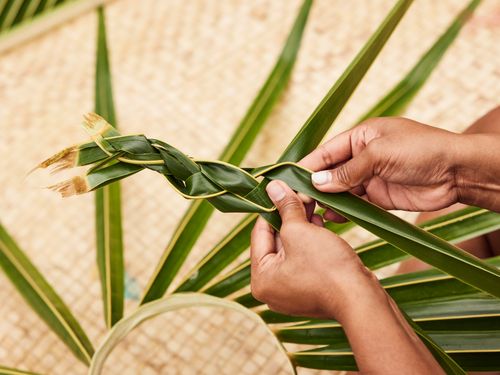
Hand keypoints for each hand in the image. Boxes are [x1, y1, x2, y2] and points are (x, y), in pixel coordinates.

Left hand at [250, 180, 382, 320]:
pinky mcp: (310, 290)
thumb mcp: (300, 231)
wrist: (362, 299)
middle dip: (289, 216)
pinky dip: (310, 241)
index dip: (271, 207)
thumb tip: (272, 186)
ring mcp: (291, 292)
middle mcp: (271, 289)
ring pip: (292, 249)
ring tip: (312, 204)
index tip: (279, 187)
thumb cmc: (327, 267)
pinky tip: (319, 222)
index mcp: (261, 279)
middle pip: (275, 241)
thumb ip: (285, 207)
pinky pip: (304, 260)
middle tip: (299, 193)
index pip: (259, 233)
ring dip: (301, 226)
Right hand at [300, 117, 462, 215]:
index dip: (308, 166)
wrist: (458, 172)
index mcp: (361, 137)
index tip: (289, 181)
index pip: (326, 152)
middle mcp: (363, 156)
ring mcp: (371, 177)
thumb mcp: (380, 154)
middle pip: (331, 172)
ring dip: (328, 201)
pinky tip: (333, 217)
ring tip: (313, 213)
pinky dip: (344, 211)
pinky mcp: (381, 196)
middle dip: (315, 186)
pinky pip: (356, 204)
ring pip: (341, 190)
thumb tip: (318, 183)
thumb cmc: (421, 150)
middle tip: (298, 202)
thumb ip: (348, 170)